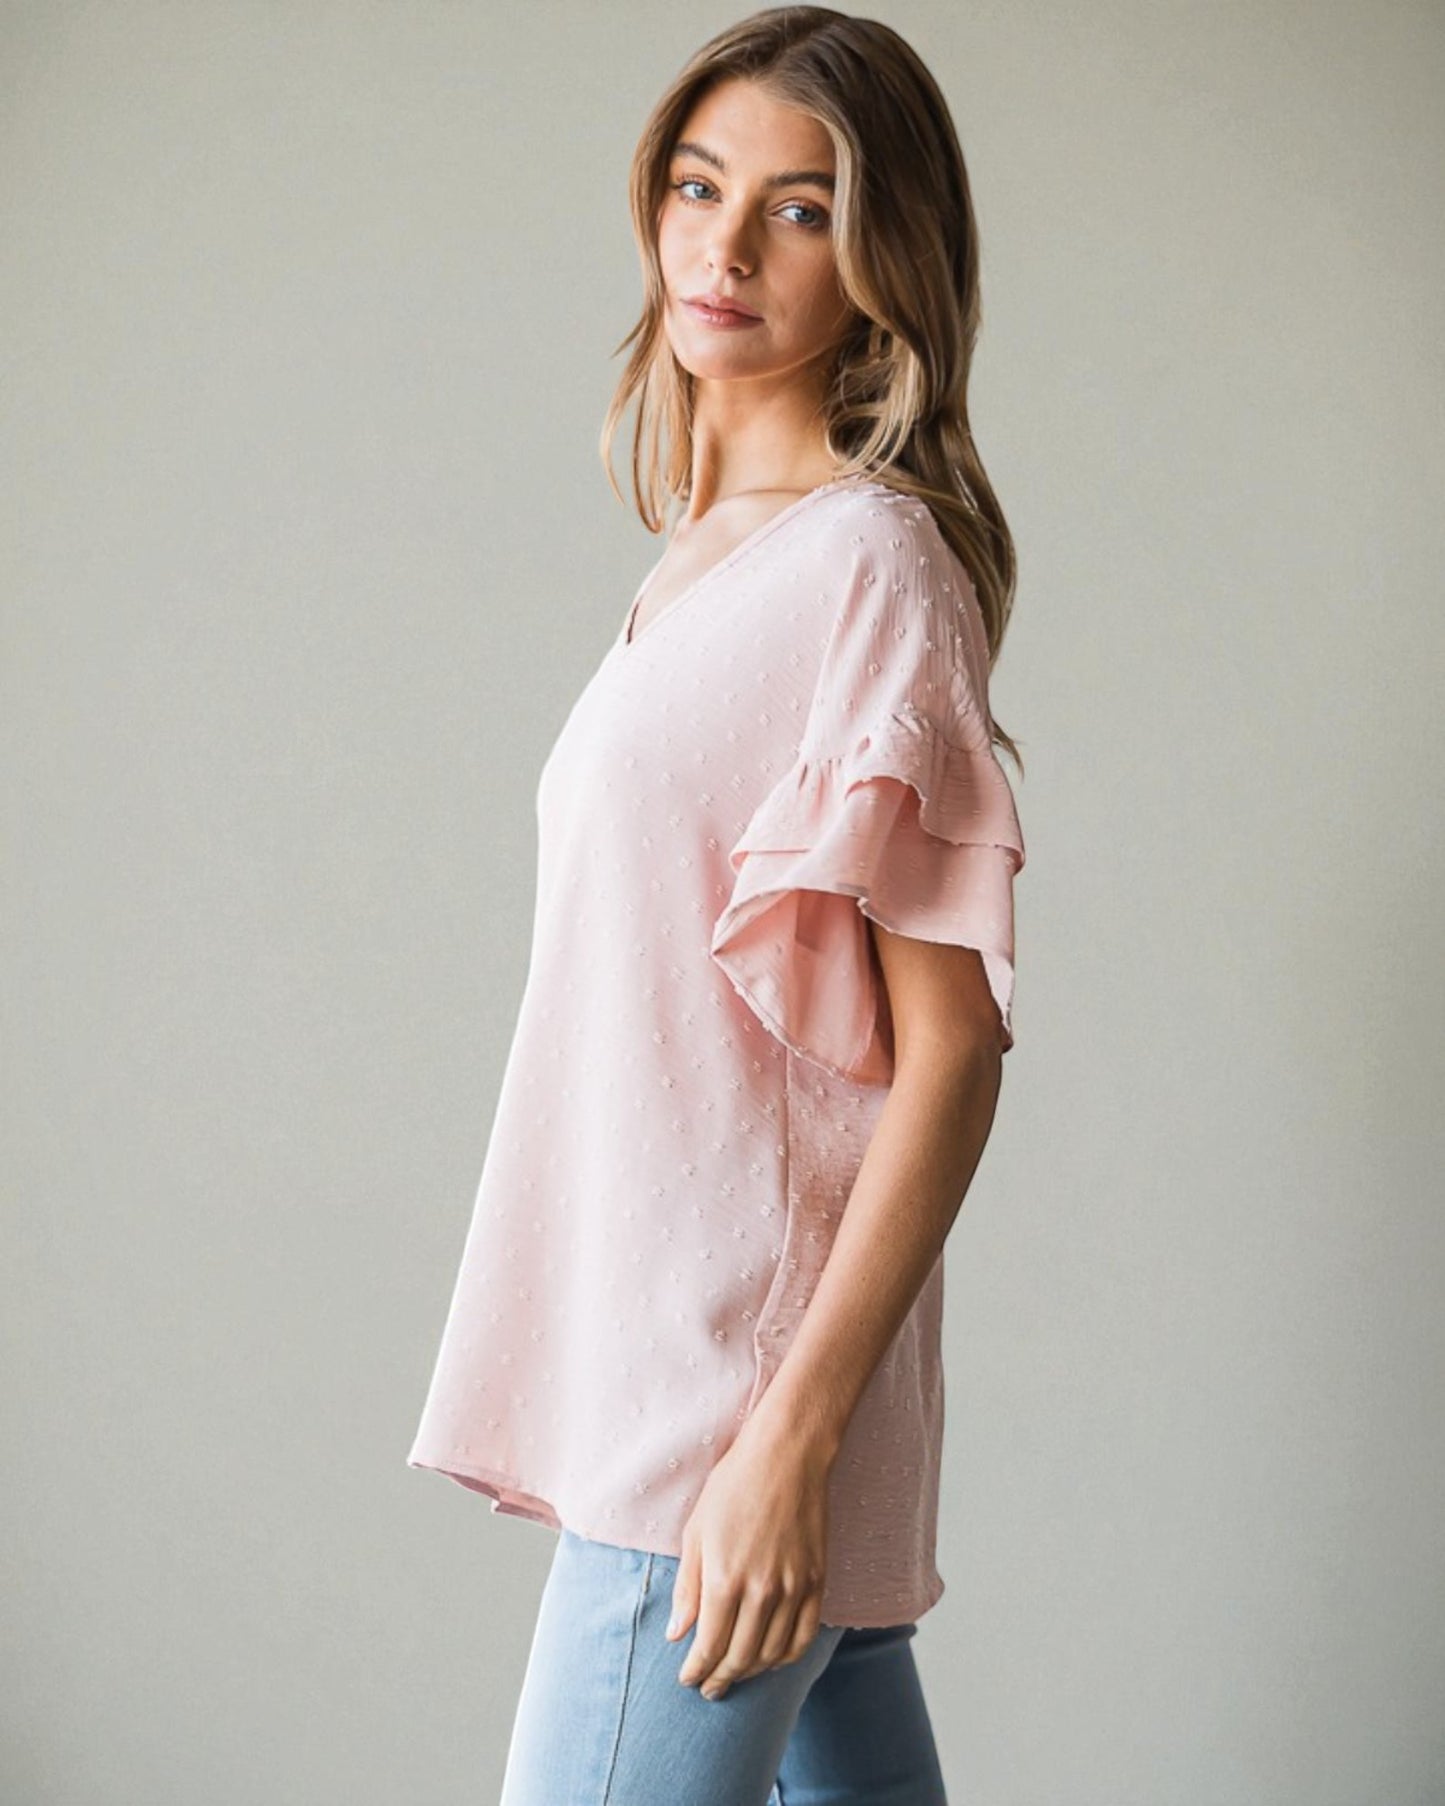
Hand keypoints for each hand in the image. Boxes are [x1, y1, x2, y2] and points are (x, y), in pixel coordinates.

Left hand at [667, 1416, 831, 1700]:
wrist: (787, 1456)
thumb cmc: (734, 1486)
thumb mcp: (696, 1532)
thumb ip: (687, 1588)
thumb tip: (676, 1634)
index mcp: (724, 1580)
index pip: (708, 1647)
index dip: (696, 1671)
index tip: (687, 1679)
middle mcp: (761, 1592)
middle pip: (739, 1658)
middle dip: (720, 1680)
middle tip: (708, 1689)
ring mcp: (793, 1589)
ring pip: (772, 1654)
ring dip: (751, 1673)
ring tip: (736, 1675)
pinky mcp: (817, 1582)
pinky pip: (804, 1637)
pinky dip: (786, 1658)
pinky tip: (771, 1659)